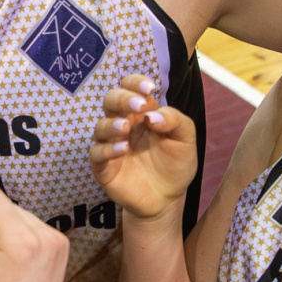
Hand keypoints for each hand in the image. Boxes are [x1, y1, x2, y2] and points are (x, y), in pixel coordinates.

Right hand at [89, 74, 195, 220]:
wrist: (168, 198)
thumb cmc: (175, 164)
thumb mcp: (185, 139)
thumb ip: (174, 121)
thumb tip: (152, 115)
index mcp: (142, 113)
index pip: (130, 87)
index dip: (135, 83)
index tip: (149, 88)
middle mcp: (123, 125)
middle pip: (110, 101)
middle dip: (122, 98)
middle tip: (138, 105)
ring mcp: (111, 145)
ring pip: (100, 126)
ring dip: (112, 124)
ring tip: (126, 128)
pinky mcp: (104, 167)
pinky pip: (96, 154)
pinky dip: (107, 149)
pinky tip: (122, 149)